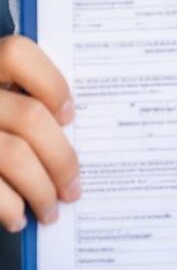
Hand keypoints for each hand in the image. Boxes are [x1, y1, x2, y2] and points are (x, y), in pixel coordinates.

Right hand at [0, 35, 80, 232]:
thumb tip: (62, 127)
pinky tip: (18, 216)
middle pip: (29, 116)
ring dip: (42, 190)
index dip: (50, 82)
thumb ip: (12, 98)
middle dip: (62, 159)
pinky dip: (10, 206)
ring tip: (51, 208)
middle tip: (73, 186)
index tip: (68, 115)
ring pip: (15, 155)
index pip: (16, 53)